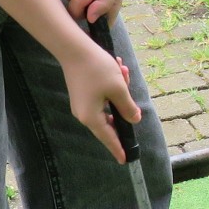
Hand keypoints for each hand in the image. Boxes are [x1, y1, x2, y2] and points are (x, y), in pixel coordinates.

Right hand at [61, 42, 139, 161]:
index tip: (125, 160)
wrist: (73, 48)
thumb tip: (134, 120)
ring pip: (109, 104)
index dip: (118, 148)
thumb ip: (128, 107)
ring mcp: (82, 104)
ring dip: (120, 90)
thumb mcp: (118, 88)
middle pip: (112, 119)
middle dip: (124, 103)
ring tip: (121, 70)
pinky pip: (103, 96)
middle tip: (126, 80)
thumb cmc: (97, 69)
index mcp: (92, 117)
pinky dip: (112, 85)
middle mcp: (84, 114)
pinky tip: (117, 69)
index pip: (109, 138)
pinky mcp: (83, 94)